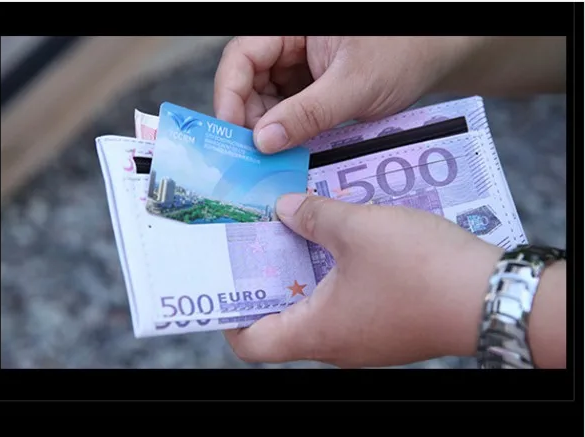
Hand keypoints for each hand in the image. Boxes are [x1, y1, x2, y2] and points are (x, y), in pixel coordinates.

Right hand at [213, 36, 478, 152]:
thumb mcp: (353, 86)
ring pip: (265, 97)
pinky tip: (289, 149)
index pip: (243, 56)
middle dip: (248, 118)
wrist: (436, 55)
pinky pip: (287, 107)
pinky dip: (286, 130)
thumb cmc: (404, 52)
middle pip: (249, 79)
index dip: (229, 93)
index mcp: (293, 27)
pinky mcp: (312, 85)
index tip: (232, 133)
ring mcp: (300, 65)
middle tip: (252, 156)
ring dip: (266, 128)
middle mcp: (291, 43)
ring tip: (273, 157)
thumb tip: (264, 142)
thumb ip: (307, 114)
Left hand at [224, 195, 502, 367]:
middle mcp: (337, 345)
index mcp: (318, 332)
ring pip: (317, 309)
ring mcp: (365, 339)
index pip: (251, 342)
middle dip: (268, 278)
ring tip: (298, 230)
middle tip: (260, 238)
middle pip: (282, 320)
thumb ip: (312, 216)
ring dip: (304, 271)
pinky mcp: (389, 326)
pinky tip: (342, 241)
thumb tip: (284, 210)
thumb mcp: (356, 228)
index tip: (226, 278)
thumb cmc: (418, 267)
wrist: (493, 295)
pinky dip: (335, 276)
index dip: (230, 313)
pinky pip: (348, 304)